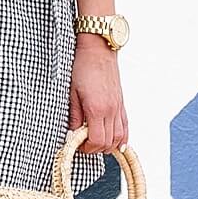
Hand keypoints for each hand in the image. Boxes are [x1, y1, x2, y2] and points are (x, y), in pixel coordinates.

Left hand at [69, 37, 127, 153]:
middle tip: (83, 144)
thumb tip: (72, 134)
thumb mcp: (72, 92)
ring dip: (108, 145)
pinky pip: (125, 126)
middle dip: (96, 148)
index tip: (77, 145)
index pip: (96, 140)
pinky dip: (122, 138)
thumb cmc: (82, 67)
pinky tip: (116, 143)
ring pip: (120, 138)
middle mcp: (111, 110)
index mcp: (97, 109)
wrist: (98, 49)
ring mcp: (118, 107)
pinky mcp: (121, 103)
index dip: (86, 148)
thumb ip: (73, 116)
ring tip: (96, 142)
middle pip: (108, 143)